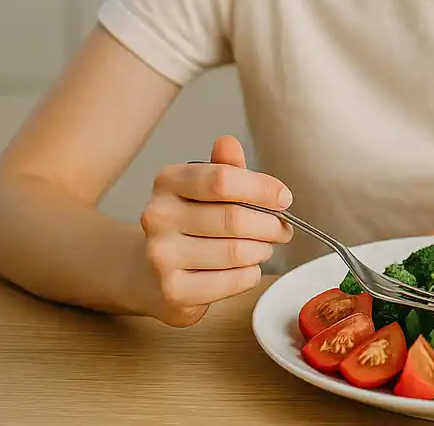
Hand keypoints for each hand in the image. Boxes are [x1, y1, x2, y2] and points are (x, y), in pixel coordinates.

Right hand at [136, 134, 292, 326]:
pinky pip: (232, 281)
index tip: (284, 198)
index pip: (223, 180)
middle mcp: (158, 217)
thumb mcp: (205, 189)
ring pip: (237, 252)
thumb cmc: (191, 224)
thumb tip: (228, 142)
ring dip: (262, 250)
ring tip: (262, 248)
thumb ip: (224, 168)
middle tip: (281, 229)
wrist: (150, 272)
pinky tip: (245, 269)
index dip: (262, 189)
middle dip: (270, 225)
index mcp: (168, 182)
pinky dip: (249, 275)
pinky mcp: (173, 291)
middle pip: (234, 219)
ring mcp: (161, 256)